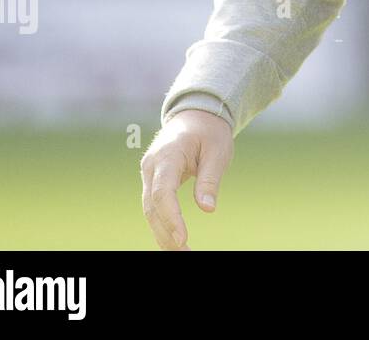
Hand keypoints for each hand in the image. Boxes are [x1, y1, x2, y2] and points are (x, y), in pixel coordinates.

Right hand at [140, 109, 233, 249]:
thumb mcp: (218, 151)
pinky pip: (154, 206)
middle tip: (184, 252)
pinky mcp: (153, 181)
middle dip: (166, 232)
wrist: (196, 116)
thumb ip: (210, 179)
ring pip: (150, 209)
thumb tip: (208, 209)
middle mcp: (152, 166)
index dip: (171, 216)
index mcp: (168, 154)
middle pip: (153, 205)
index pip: (163, 191)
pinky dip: (162, 224)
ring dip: (163, 233)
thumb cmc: (210, 132)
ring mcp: (149, 174)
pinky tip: (174, 240)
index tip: (183, 237)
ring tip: (181, 251)